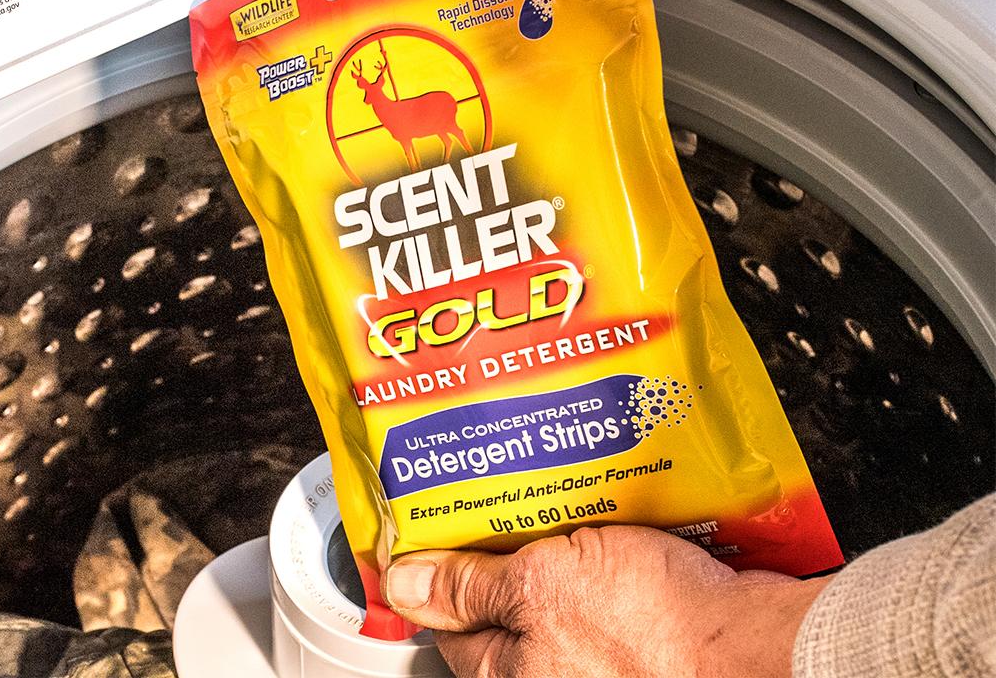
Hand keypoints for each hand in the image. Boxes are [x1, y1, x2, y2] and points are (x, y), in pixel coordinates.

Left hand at [382, 525, 831, 677]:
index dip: (438, 569)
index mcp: (512, 672)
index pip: (449, 621)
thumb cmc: (650, 629)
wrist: (747, 643)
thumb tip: (405, 585)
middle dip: (502, 545)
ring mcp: (597, 652)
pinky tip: (604, 513)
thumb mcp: (542, 587)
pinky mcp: (639, 629)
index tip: (437, 527)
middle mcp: (551, 670)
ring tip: (556, 491)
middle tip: (504, 494)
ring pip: (556, 586)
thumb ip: (472, 587)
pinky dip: (597, 546)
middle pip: (504, 601)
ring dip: (553, 539)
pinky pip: (602, 582)